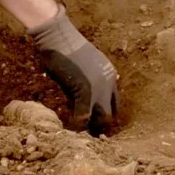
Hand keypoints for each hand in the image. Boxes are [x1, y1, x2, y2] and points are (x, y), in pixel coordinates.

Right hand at [28, 7, 119, 134]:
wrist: (59, 36)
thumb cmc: (65, 48)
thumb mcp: (83, 66)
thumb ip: (87, 82)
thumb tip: (80, 99)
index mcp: (110, 75)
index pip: (115, 104)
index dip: (105, 115)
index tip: (95, 125)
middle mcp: (110, 82)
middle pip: (111, 114)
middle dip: (100, 127)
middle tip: (90, 137)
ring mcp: (100, 88)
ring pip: (101, 119)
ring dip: (91, 129)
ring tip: (82, 138)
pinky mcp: (86, 91)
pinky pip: (84, 117)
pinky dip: (77, 125)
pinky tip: (70, 128)